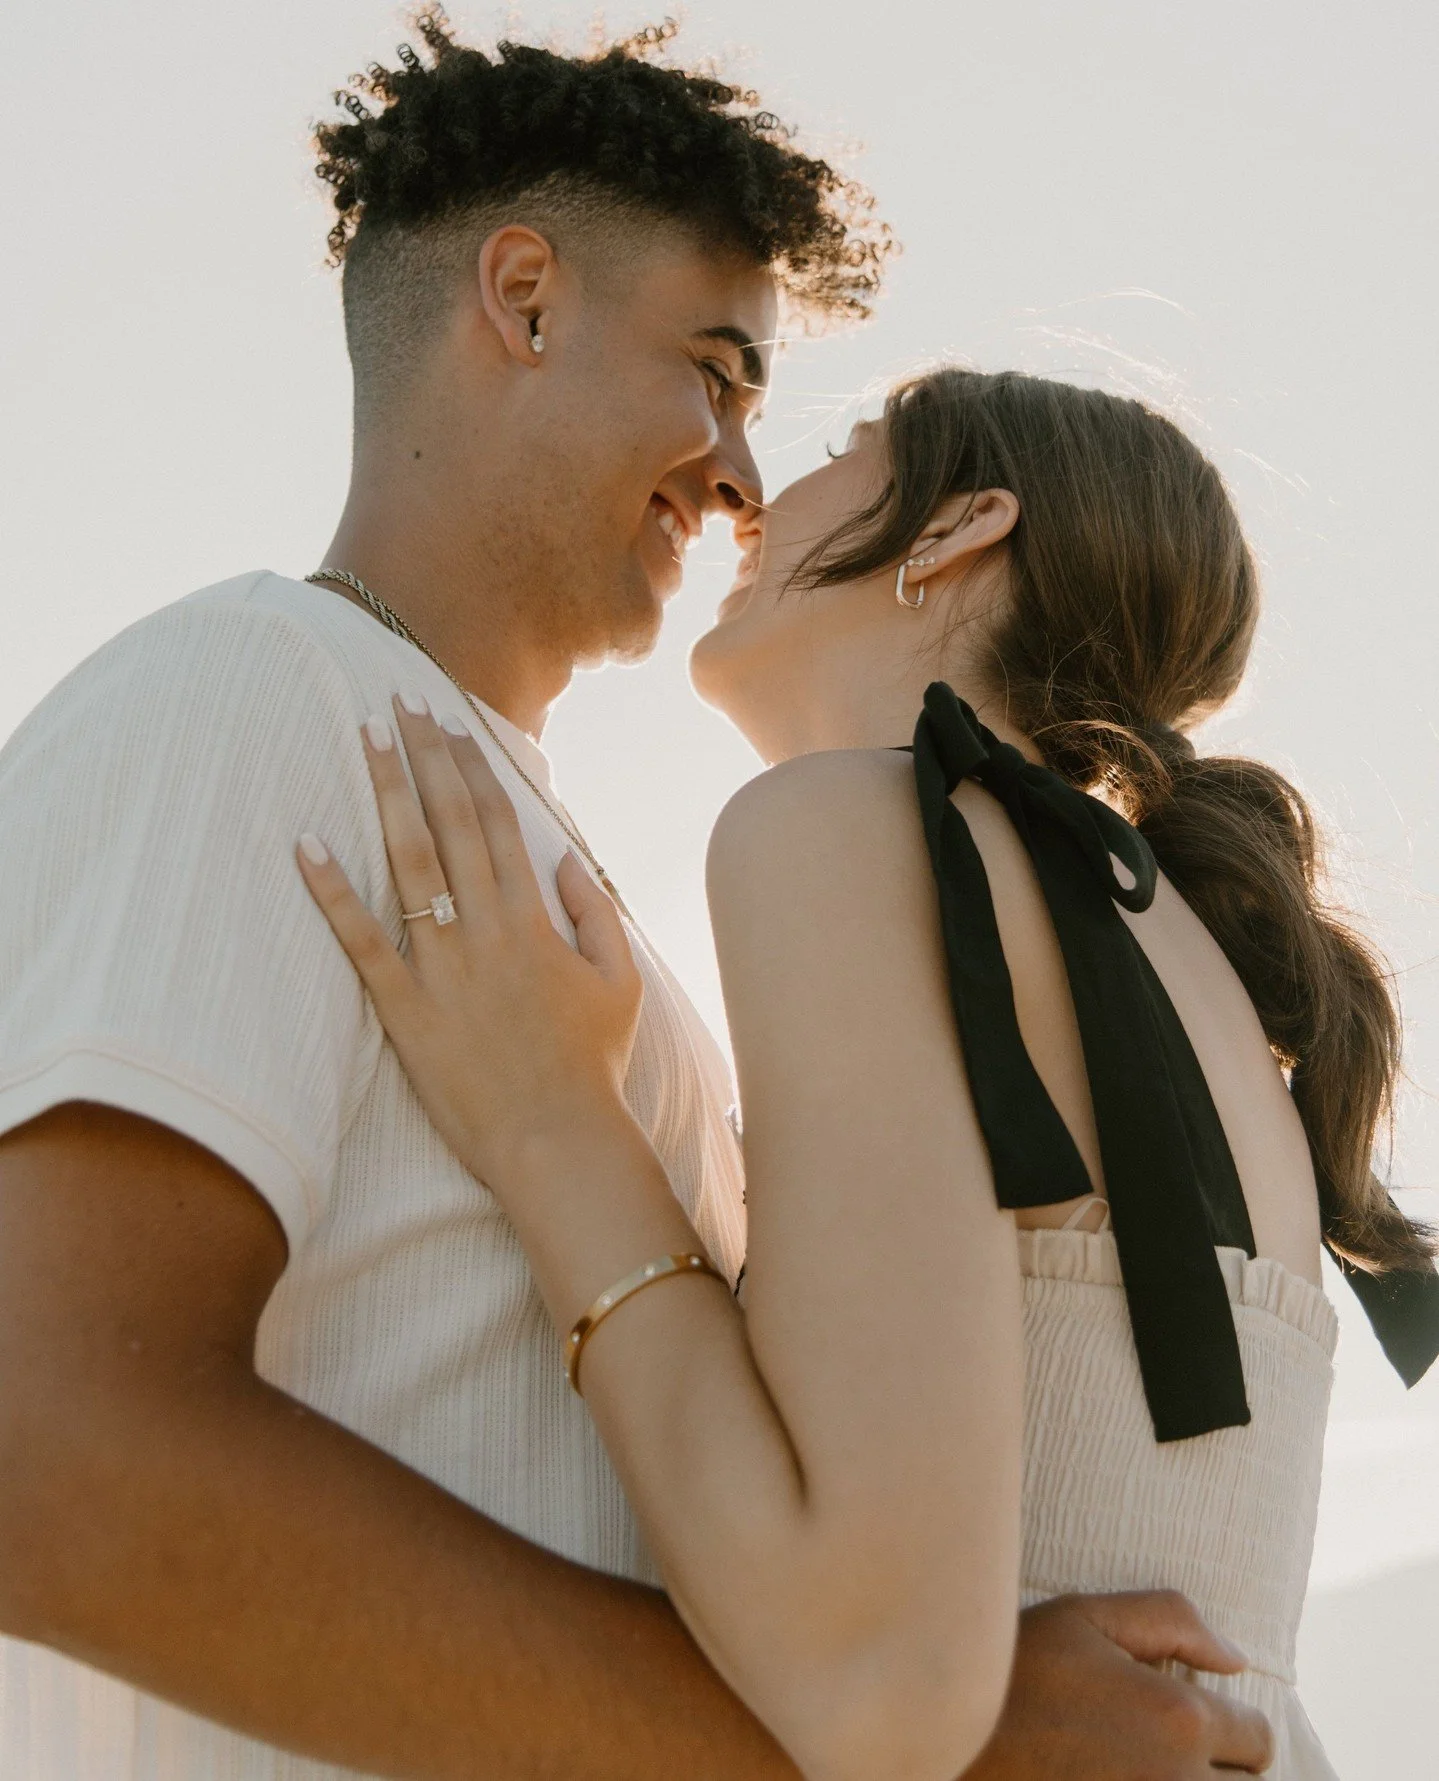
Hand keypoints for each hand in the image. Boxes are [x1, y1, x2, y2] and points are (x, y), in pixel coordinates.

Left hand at [297, 695, 643, 1186]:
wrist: (558, 1140)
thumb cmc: (592, 1065)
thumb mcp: (620, 982)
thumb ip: (593, 913)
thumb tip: (565, 856)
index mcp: (534, 921)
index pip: (496, 824)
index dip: (470, 768)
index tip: (449, 724)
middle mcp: (485, 931)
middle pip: (449, 826)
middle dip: (425, 758)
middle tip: (397, 704)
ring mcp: (441, 969)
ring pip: (408, 865)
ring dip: (386, 797)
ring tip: (365, 741)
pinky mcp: (405, 1012)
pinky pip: (362, 944)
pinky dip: (334, 894)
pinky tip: (309, 845)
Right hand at [963, 1591, 1273, 1777]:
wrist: (952, 1745)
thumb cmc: (1014, 1672)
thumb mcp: (1084, 1618)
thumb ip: (1170, 1619)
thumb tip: (1235, 1658)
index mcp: (1179, 1719)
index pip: (1258, 1738)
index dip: (1232, 1725)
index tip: (1193, 1721)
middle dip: (1222, 1769)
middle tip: (1168, 1751)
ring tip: (1151, 1767)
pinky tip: (1128, 1779)